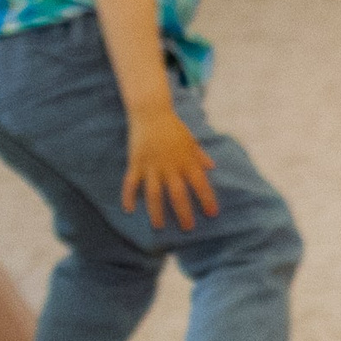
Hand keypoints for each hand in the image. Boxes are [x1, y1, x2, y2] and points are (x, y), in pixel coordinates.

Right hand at [122, 107, 218, 231]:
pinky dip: (128, 195)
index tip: (212, 214)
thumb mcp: (191, 140)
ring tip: (159, 226)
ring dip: (156, 211)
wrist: (151, 112)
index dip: (207, 199)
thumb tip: (212, 167)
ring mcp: (152, 165)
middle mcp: (170, 166)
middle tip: (188, 228)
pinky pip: (131, 182)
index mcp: (186, 161)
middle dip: (183, 212)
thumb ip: (200, 155)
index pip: (200, 184)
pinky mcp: (136, 163)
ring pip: (154, 193)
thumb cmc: (173, 127)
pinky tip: (128, 209)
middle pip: (177, 193)